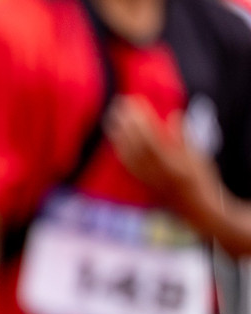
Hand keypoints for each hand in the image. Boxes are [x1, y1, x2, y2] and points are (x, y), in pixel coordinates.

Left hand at [107, 97, 219, 229]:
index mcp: (173, 164)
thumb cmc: (202, 181)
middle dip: (125, 124)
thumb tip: (174, 115)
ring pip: (129, 155)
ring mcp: (149, 179)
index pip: (152, 138)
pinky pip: (129, 165)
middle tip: (117, 105)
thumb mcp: (198, 158)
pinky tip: (116, 139)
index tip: (134, 103)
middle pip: (136, 144)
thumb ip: (184, 138)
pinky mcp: (144, 184)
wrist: (198, 210)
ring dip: (119, 135)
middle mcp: (158, 172)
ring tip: (112, 118)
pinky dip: (122, 150)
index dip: (141, 120)